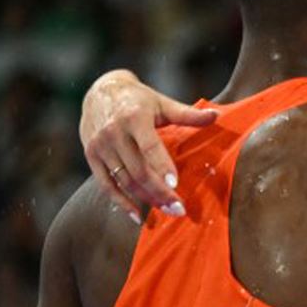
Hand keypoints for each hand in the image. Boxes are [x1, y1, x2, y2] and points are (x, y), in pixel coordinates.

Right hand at [80, 69, 215, 220]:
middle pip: (137, 170)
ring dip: (146, 199)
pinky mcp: (91, 156)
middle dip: (159, 192)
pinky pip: (106, 185)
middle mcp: (113, 132)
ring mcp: (99, 146)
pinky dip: (121, 202)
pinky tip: (138, 216)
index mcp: (134, 118)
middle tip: (179, 209)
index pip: (149, 146)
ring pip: (124, 180)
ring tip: (168, 211)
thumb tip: (216, 116)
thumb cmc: (139, 100)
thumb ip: (188, 114)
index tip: (176, 185)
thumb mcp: (162, 103)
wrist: (101, 90)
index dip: (162, 166)